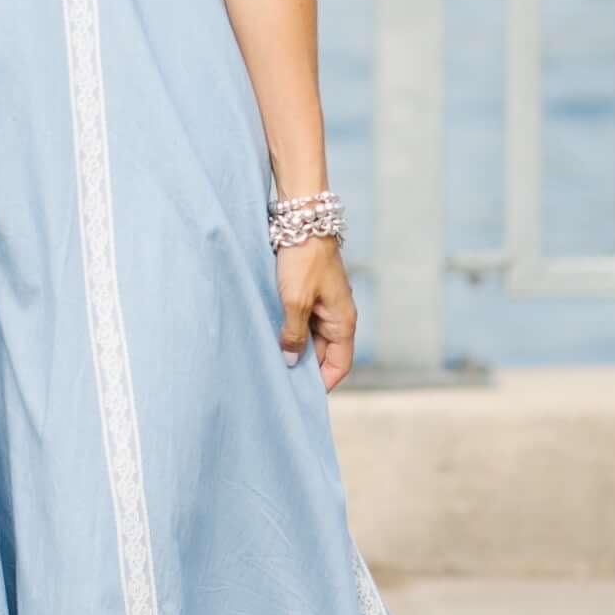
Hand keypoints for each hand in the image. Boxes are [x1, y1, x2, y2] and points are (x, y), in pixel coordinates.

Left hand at [276, 238, 355, 388]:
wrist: (303, 219)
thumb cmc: (302, 260)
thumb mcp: (294, 301)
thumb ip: (293, 335)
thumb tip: (290, 360)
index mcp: (343, 321)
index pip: (340, 364)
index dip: (324, 383)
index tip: (302, 395)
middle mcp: (338, 315)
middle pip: (324, 353)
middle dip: (305, 366)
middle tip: (279, 379)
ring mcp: (324, 303)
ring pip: (311, 337)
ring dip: (295, 347)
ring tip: (272, 359)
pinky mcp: (311, 293)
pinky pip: (303, 321)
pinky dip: (291, 331)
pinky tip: (272, 335)